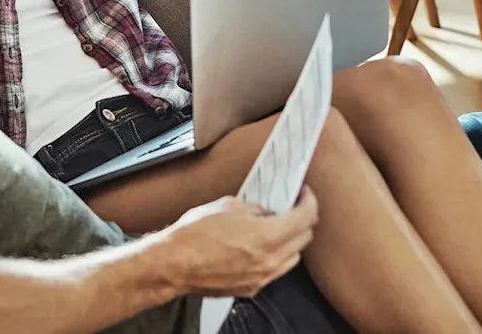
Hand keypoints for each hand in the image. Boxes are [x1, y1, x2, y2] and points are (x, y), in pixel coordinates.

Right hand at [154, 190, 319, 297]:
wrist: (173, 264)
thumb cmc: (193, 235)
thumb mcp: (228, 206)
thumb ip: (255, 207)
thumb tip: (267, 210)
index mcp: (268, 237)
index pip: (306, 217)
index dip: (309, 201)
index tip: (303, 193)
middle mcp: (270, 261)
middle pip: (304, 239)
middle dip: (302, 220)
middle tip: (291, 207)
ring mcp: (261, 278)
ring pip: (292, 258)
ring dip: (290, 240)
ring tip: (276, 227)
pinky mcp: (251, 288)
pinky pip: (275, 271)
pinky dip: (275, 256)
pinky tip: (259, 246)